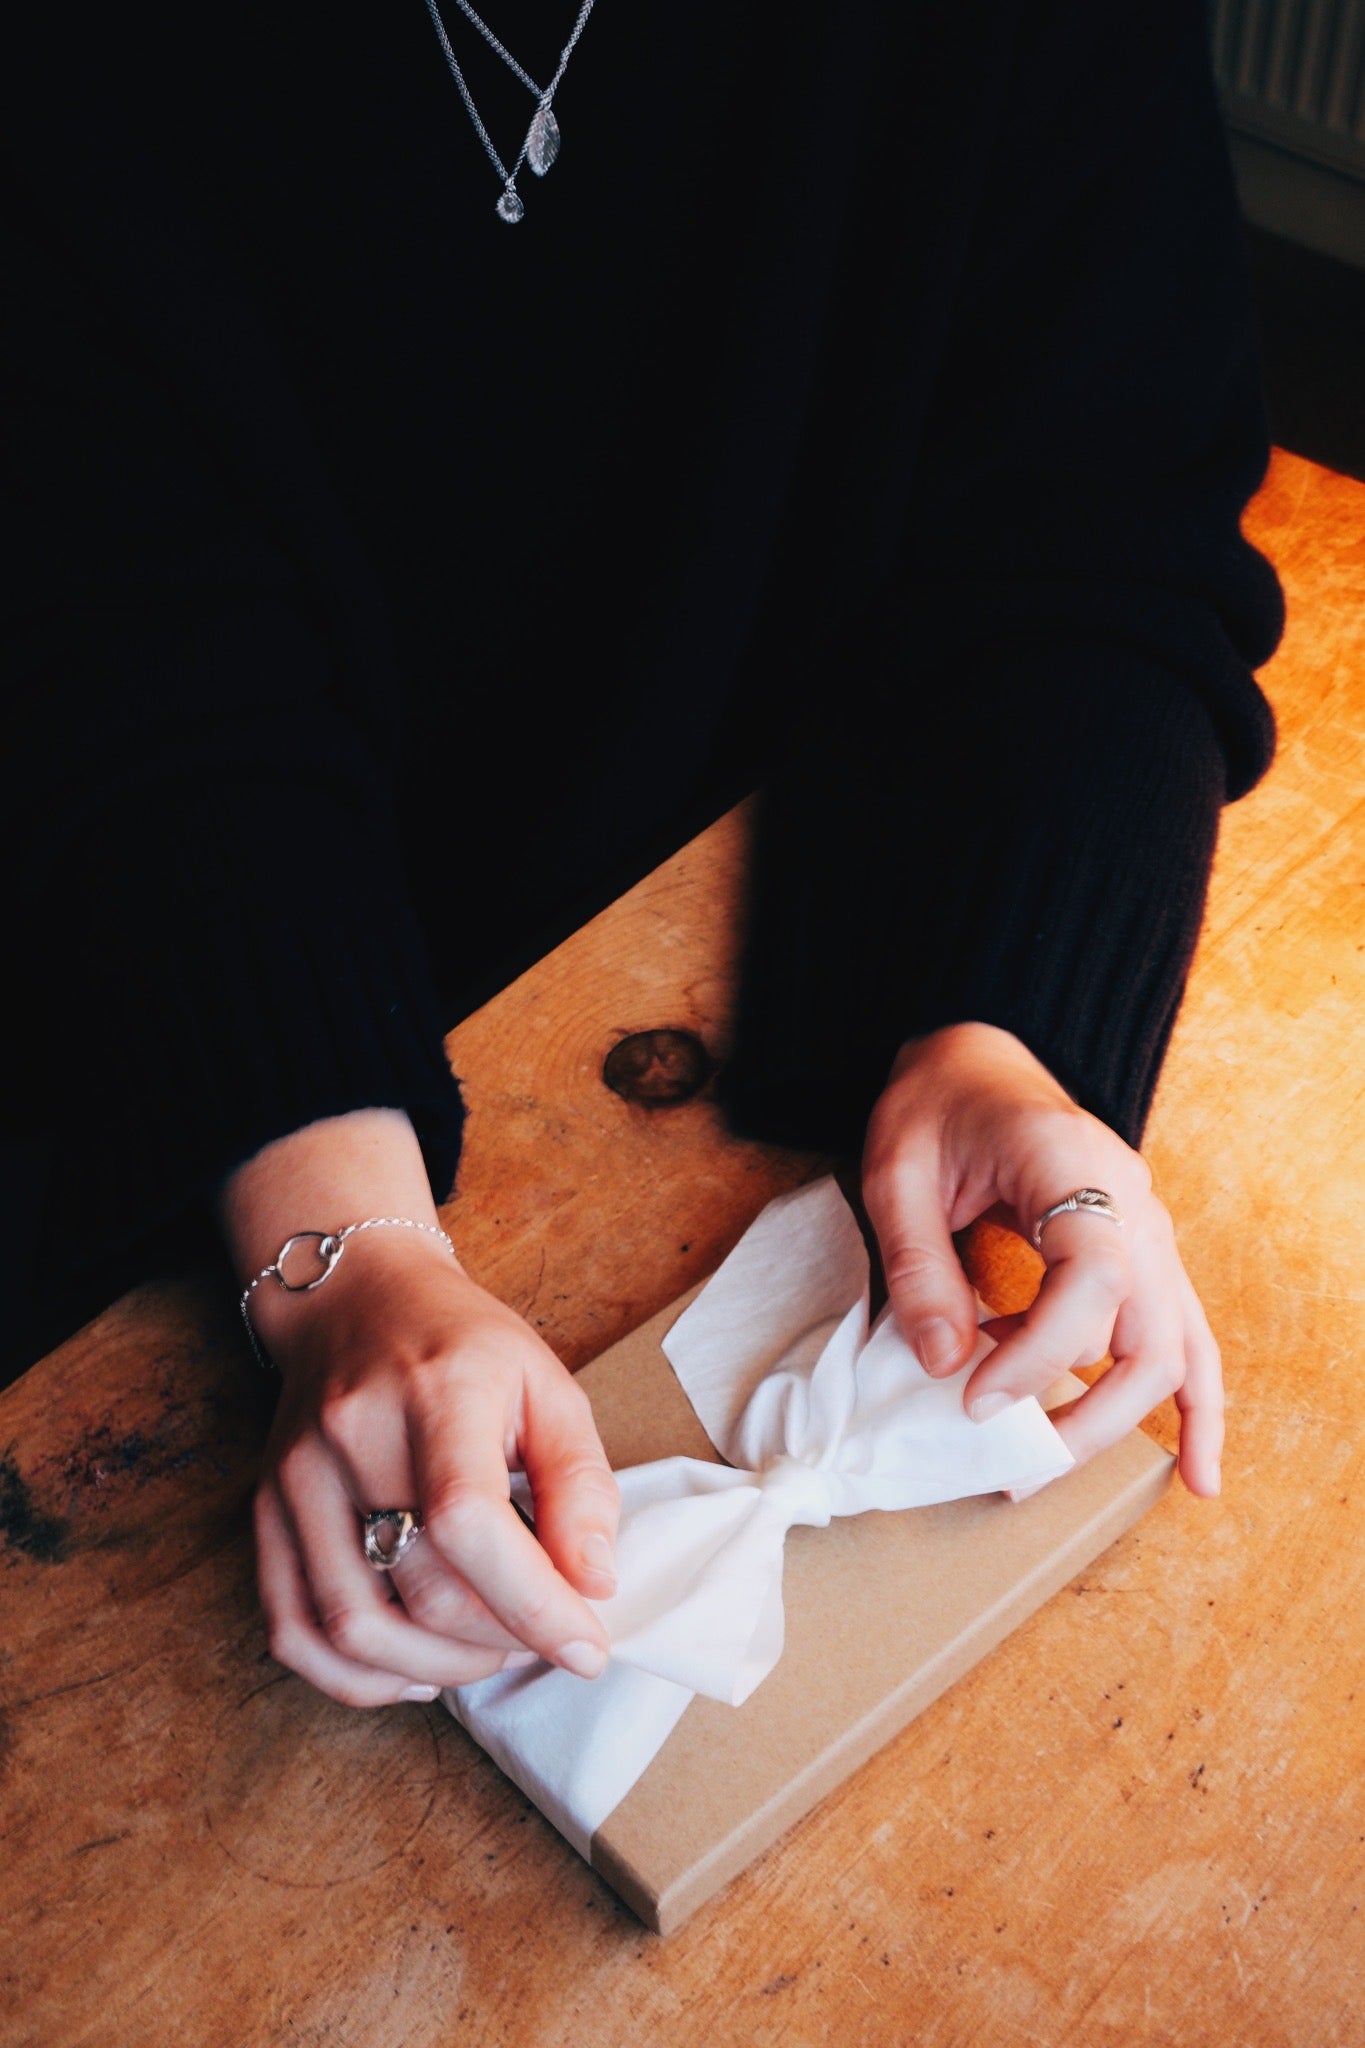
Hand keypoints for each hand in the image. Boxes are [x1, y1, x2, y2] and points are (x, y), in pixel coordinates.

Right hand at [223, 1109, 619, 1706]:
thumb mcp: (547, 1384)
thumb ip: (580, 1483)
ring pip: (353, 1627)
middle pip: (421, 1588)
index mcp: (438, 1391)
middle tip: (545, 1633)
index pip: (470, 1522)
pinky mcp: (265, 1512)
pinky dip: (357, 1676)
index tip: (587, 1647)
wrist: (356, 1300)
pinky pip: (292, 1630)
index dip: (533, 1604)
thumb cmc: (463, 1346)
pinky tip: (416, 1665)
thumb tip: (593, 1583)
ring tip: (488, 1650)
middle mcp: (353, 1435)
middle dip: (501, 1640)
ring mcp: (297, 1478)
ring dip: (437, 1667)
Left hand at [861, 1023, 1221, 1496]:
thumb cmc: (936, 1104)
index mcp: (1071, 1162)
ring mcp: (1148, 1226)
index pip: (1093, 1278)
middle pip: (1148, 1332)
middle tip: (1010, 1464)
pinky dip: (1195, 1405)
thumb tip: (944, 1364)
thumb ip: (919, 1264)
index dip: (1040, 1353)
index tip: (976, 1398)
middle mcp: (1130, 1198)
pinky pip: (1186, 1336)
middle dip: (1086, 1416)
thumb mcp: (896, 1172)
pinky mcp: (1142, 1252)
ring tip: (1052, 1470)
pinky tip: (1195, 1471)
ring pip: (1174, 1346)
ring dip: (1123, 1421)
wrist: (976, 1056)